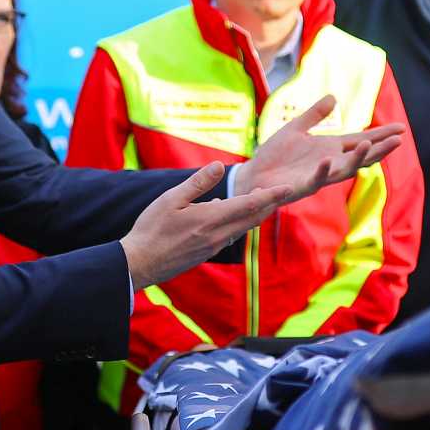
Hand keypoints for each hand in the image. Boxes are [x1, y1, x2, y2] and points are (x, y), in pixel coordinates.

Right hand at [121, 163, 292, 289]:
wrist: (140, 263)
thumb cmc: (152, 229)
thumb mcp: (171, 199)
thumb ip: (198, 183)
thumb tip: (219, 166)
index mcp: (211, 219)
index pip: (249, 204)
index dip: (271, 195)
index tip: (288, 188)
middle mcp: (218, 235)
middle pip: (252, 218)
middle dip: (268, 204)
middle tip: (281, 191)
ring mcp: (214, 246)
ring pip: (242, 227)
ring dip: (254, 214)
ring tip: (260, 200)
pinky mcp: (207, 253)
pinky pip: (229, 234)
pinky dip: (237, 222)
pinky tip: (227, 213)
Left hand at [237, 95, 403, 201]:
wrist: (253, 176)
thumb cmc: (274, 156)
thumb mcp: (296, 128)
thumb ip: (315, 115)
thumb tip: (334, 96)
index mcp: (330, 149)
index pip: (360, 140)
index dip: (380, 135)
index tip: (401, 128)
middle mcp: (329, 163)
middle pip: (360, 156)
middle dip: (379, 148)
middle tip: (399, 139)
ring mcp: (318, 176)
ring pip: (344, 170)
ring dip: (357, 159)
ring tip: (369, 146)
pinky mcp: (302, 186)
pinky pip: (316, 179)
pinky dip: (323, 171)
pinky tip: (329, 160)